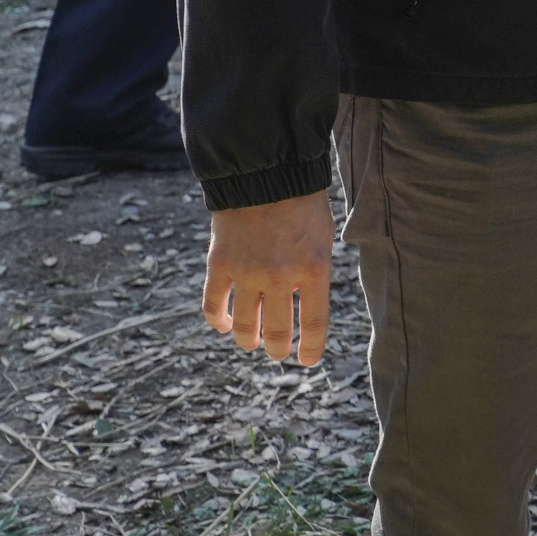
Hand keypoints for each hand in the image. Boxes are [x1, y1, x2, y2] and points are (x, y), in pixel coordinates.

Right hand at [204, 191, 334, 366]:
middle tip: (277, 352)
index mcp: (314, 269)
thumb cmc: (303, 204)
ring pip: (244, 324)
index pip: (315, 323)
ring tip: (252, 342)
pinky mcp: (219, 265)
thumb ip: (314, 272)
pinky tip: (223, 324)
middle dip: (277, 347)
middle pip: (277, 330)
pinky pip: (212, 304)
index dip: (312, 348)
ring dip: (248, 338)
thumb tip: (305, 302)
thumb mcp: (323, 237)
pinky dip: (217, 319)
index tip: (308, 360)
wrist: (265, 175)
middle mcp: (280, 277)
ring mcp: (247, 273)